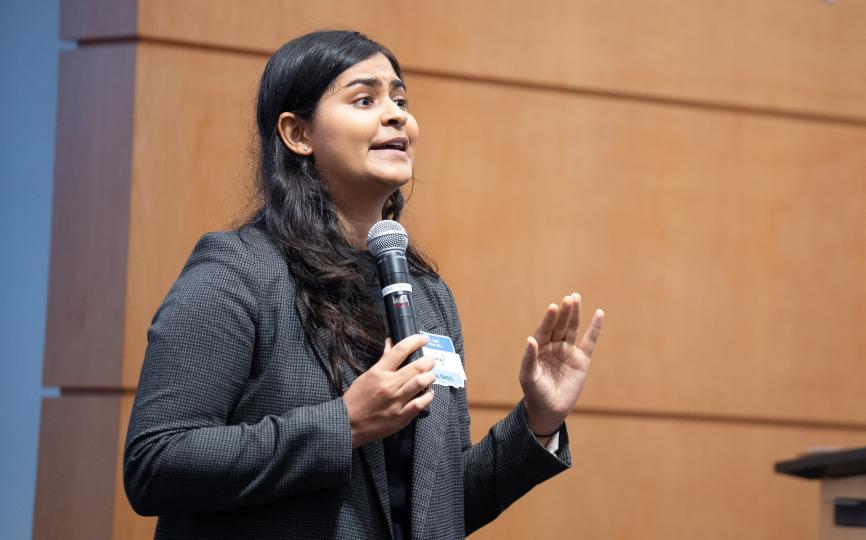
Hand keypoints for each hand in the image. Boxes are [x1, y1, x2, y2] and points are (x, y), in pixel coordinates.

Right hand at [343, 334, 435, 447]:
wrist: (348, 424)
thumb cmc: (356, 399)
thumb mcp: (367, 375)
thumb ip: (383, 360)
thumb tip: (391, 343)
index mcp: (379, 372)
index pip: (401, 350)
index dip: (416, 341)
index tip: (423, 339)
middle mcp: (389, 384)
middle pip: (417, 366)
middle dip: (428, 361)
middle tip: (430, 360)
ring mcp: (396, 401)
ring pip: (421, 382)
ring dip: (430, 376)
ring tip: (430, 375)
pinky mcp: (402, 416)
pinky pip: (421, 403)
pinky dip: (428, 395)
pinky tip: (428, 393)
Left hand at [519, 293, 603, 436]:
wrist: (550, 410)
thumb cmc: (535, 393)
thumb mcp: (528, 377)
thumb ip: (529, 359)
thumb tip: (530, 339)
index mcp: (539, 348)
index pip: (544, 330)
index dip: (548, 319)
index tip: (553, 307)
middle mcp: (553, 346)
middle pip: (559, 326)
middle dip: (563, 312)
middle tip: (569, 298)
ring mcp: (568, 352)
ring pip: (572, 329)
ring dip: (574, 314)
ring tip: (575, 298)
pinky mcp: (582, 360)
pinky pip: (589, 342)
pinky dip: (594, 328)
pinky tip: (599, 313)